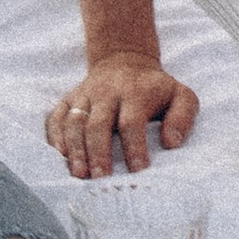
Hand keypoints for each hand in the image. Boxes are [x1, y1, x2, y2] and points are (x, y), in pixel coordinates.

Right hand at [47, 56, 199, 177]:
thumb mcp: (180, 95)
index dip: (134, 146)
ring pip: (75, 122)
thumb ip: (183, 116)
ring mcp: (85, 95)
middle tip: (101, 179)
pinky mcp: (69, 99)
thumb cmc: (155, 88)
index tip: (138, 170)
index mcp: (135, 92)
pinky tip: (60, 156)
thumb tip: (171, 143)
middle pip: (98, 124)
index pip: (131, 121)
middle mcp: (106, 92)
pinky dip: (55, 137)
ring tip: (79, 174)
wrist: (124, 59)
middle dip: (98, 153)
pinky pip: (56, 117)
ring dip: (76, 149)